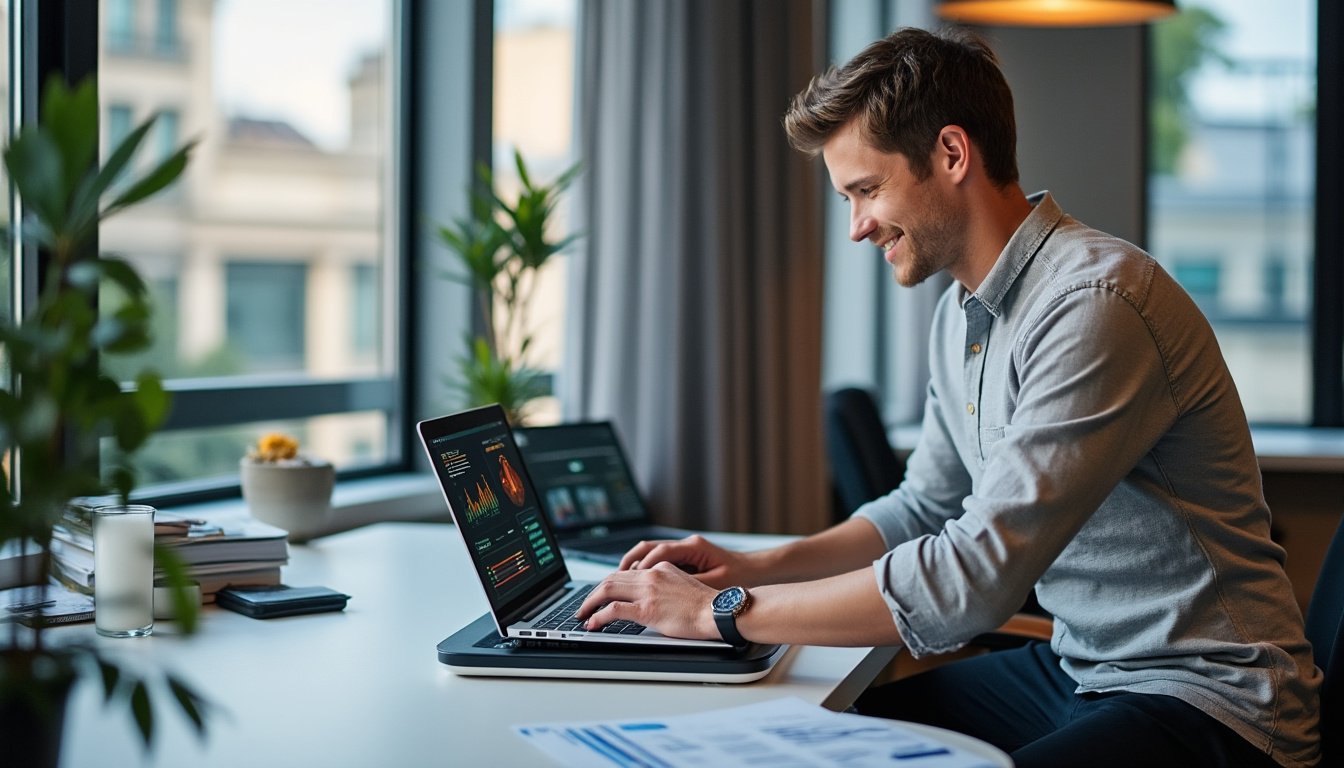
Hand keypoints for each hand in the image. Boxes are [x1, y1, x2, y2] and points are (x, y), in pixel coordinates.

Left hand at [576, 561, 719, 639]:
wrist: (718, 611)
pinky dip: (598, 616)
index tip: (600, 594)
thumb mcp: (682, 585)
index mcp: (659, 568)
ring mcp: (648, 592)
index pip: (625, 572)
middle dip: (593, 593)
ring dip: (590, 603)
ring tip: (583, 614)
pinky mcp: (647, 610)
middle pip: (611, 579)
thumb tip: (651, 598)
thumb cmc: (706, 605)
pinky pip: (614, 610)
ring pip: (608, 589)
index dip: (608, 584)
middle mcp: (651, 576)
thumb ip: (664, 586)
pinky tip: (593, 623)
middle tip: (584, 606)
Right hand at [618, 534, 757, 588]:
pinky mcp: (685, 559)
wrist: (754, 574)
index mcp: (693, 547)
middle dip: (627, 565)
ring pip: (649, 553)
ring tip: (617, 583)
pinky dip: (644, 570)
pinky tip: (636, 585)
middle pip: (647, 548)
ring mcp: (685, 550)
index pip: (659, 552)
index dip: (641, 566)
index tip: (628, 580)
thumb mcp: (713, 584)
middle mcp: (686, 545)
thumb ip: (687, 585)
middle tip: (612, 581)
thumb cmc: (739, 578)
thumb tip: (663, 592)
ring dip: (633, 567)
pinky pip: (657, 560)